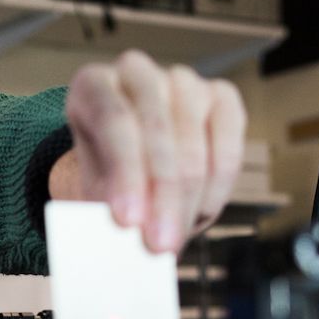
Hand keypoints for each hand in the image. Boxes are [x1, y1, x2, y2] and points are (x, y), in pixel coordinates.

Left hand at [51, 50, 246, 252]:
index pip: (113, 121)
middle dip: (161, 195)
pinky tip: (201, 215)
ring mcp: (182, 81)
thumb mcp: (90, 193)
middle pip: (156, 132)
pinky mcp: (222, 97)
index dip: (125, 173)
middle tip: (159, 246)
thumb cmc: (107, 180)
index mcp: (93, 84)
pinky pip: (228, 147)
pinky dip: (217, 187)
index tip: (128, 222)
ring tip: (175, 240)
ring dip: (187, 201)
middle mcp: (137, 72)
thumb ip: (101, 213)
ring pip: (192, 143)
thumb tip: (121, 246)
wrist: (132, 168)